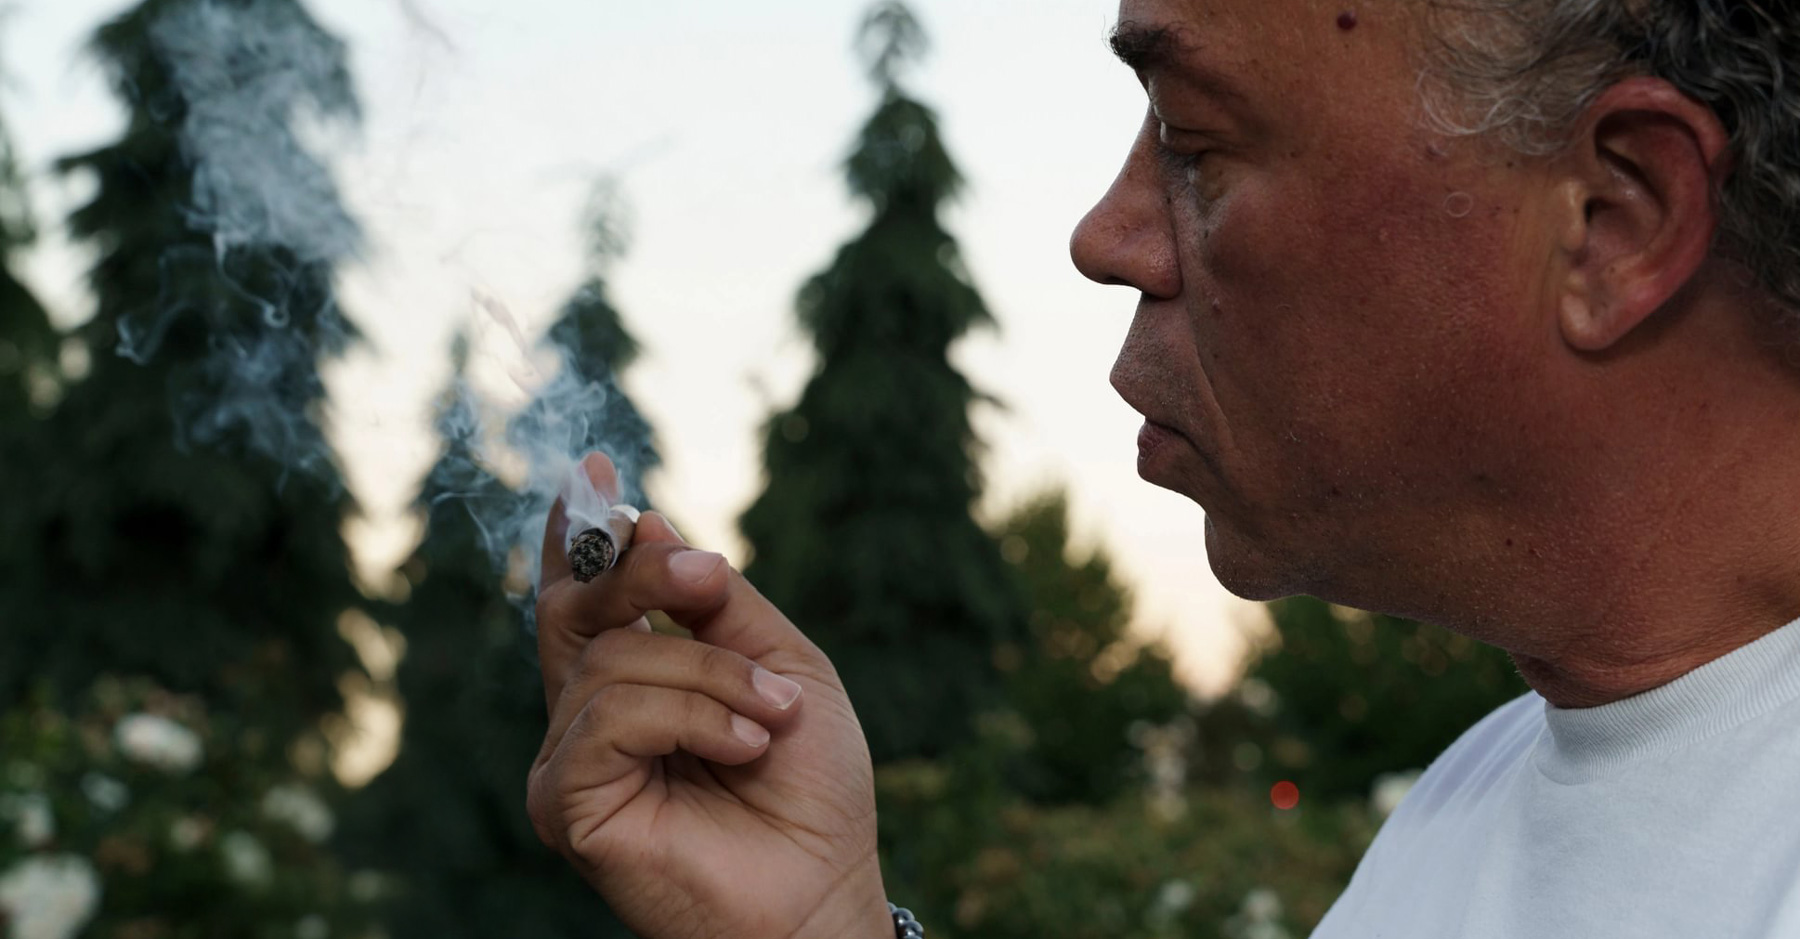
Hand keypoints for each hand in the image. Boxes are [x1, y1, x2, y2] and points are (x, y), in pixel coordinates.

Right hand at [527, 454, 889, 938]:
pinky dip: (690, 719)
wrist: (824, 885)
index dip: (581, 533)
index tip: (593, 468)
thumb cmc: (809, 787)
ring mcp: (570, 759)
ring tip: (770, 721)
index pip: (586, 595)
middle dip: (641, 578)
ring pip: (611, 662)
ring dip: (711, 677)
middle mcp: (589, 715)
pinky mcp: (564, 803)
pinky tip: (743, 749)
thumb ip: (717, 603)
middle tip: (704, 582)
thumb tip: (652, 526)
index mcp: (636, 679)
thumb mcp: (781, 664)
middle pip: (576, 607)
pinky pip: (608, 721)